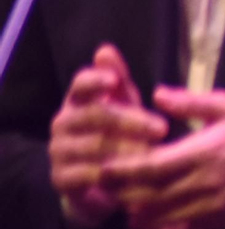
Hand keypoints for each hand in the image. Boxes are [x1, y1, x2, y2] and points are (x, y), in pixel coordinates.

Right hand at [48, 44, 167, 228]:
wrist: (101, 178)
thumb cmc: (118, 130)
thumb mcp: (123, 103)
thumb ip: (118, 78)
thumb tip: (104, 50)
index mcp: (78, 100)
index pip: (81, 83)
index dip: (95, 80)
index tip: (114, 80)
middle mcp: (63, 122)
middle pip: (94, 115)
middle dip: (131, 121)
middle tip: (162, 128)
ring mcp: (59, 150)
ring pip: (93, 146)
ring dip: (126, 149)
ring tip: (153, 153)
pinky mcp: (60, 178)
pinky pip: (85, 174)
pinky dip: (111, 175)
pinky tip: (133, 175)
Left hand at [102, 87, 224, 228]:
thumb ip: (191, 101)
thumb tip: (156, 94)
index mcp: (205, 152)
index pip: (154, 166)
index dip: (124, 170)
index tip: (104, 166)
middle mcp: (204, 183)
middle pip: (150, 196)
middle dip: (122, 193)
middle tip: (104, 187)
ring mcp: (209, 207)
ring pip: (160, 219)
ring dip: (135, 214)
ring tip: (122, 204)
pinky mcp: (215, 223)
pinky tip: (146, 225)